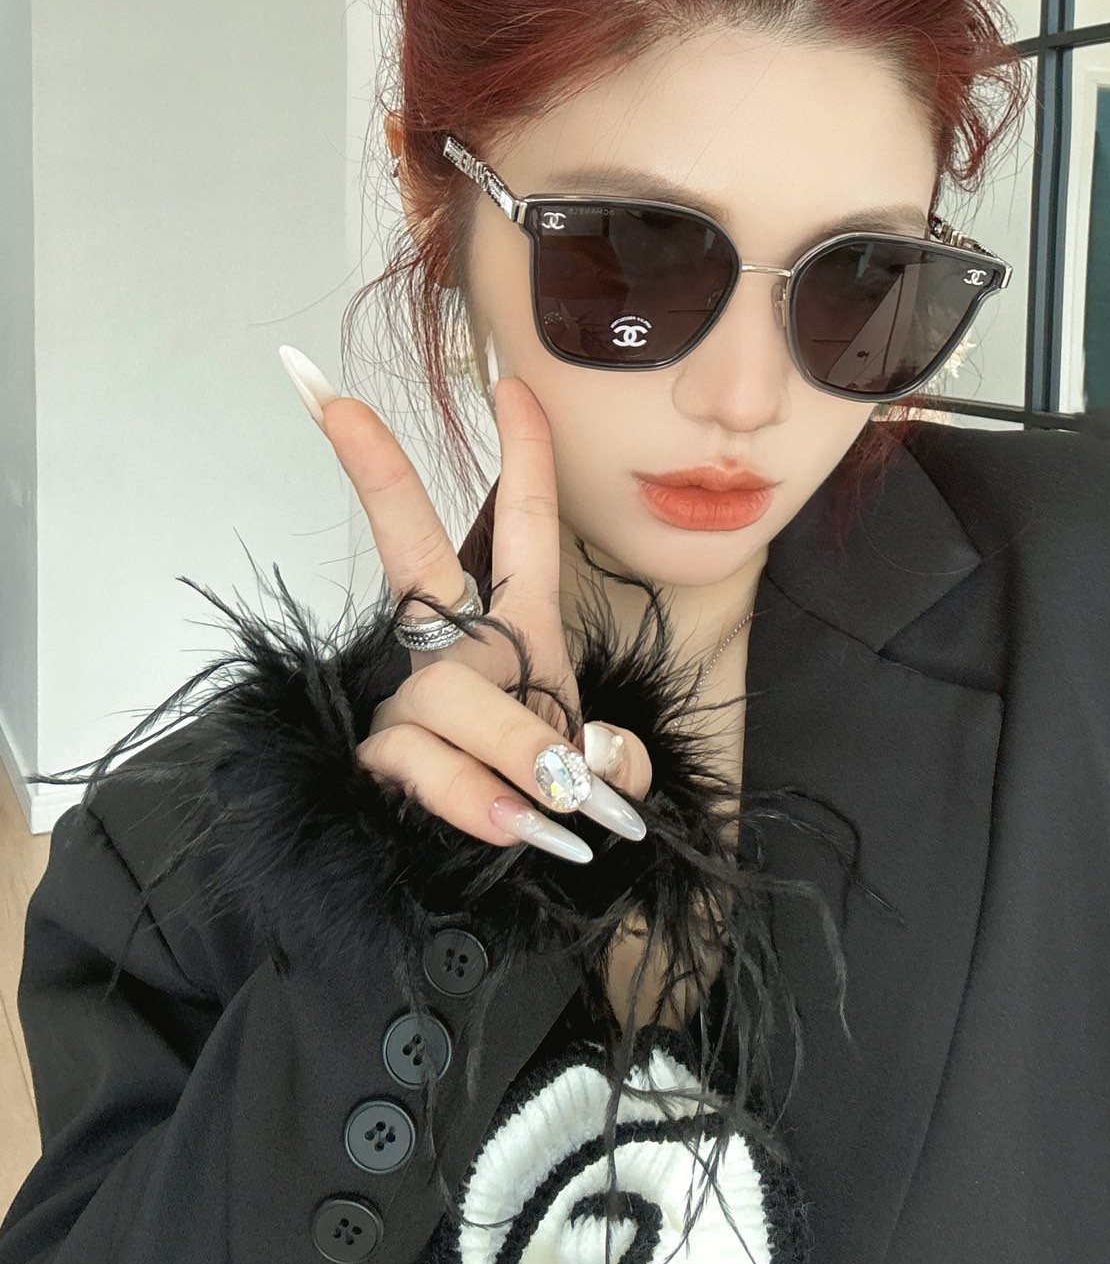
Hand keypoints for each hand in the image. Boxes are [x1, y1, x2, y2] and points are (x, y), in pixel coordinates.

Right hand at [277, 348, 652, 860]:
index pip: (523, 527)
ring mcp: (412, 702)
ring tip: (552, 801)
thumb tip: (599, 765)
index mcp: (516, 626)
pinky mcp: (381, 760)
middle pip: (412, 553)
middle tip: (340, 405)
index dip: (524, 456)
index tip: (508, 382)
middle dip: (379, 477)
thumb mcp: (598, 770)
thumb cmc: (542, 796)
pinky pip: (422, 764)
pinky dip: (474, 796)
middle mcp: (454, 650)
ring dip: (509, 745)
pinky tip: (511, 826)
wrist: (493, 881)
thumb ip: (615, 761)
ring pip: (449, 697)